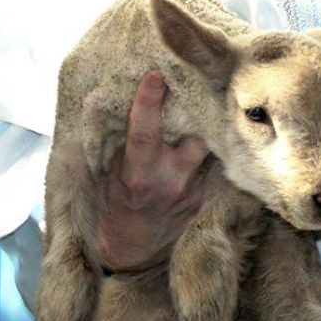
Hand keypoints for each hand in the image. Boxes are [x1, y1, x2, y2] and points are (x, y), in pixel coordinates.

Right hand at [96, 71, 209, 271]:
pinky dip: (209, 145)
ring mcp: (192, 189)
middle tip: (199, 80)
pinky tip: (212, 129)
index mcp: (139, 173)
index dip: (149, 100)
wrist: (133, 246)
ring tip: (210, 100)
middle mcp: (170, 180)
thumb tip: (108, 97)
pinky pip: (212, 161)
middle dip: (197, 108)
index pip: (145, 130)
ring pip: (209, 145)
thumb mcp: (108, 171)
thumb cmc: (116, 200)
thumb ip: (117, 139)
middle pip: (196, 134)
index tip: (155, 73)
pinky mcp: (206, 194)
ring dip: (208, 125)